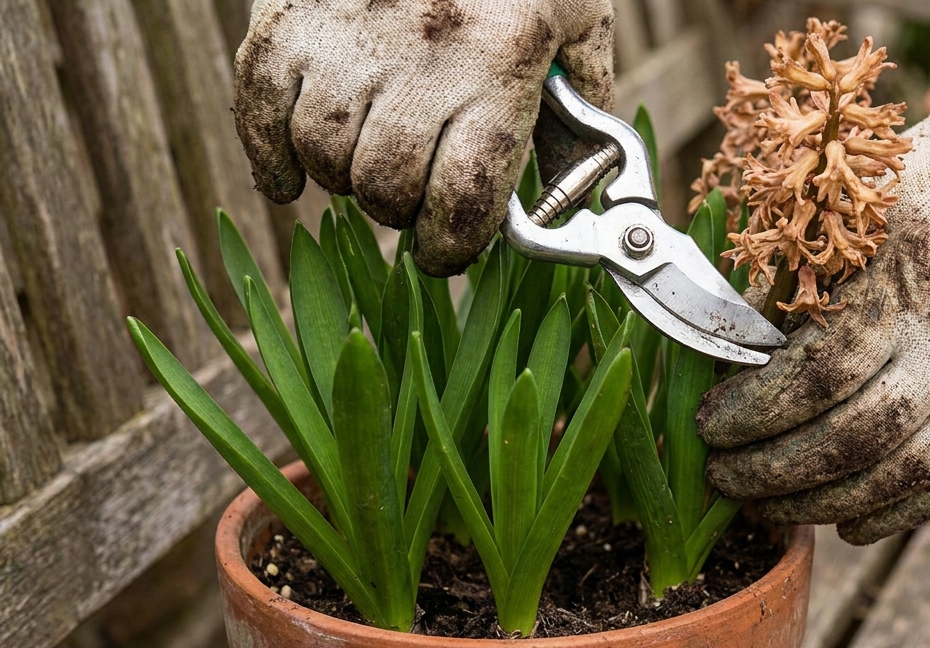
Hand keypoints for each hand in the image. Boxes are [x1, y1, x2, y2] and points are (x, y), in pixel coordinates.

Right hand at [233, 0, 614, 275]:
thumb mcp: (577, 16)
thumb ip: (581, 102)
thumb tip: (570, 190)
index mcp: (500, 58)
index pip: (464, 195)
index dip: (453, 246)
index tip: (448, 251)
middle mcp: (422, 51)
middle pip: (386, 187)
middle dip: (401, 211)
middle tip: (414, 198)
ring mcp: (348, 34)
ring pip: (324, 157)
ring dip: (345, 179)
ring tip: (370, 162)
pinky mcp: (288, 17)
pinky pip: (258, 110)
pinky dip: (269, 158)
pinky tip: (290, 178)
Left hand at [697, 45, 929, 544]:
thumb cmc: (911, 194)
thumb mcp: (845, 212)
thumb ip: (785, 285)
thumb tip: (717, 362)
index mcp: (907, 270)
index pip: (826, 368)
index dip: (758, 409)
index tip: (708, 424)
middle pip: (863, 433)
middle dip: (777, 469)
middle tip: (723, 477)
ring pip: (905, 471)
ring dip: (823, 503)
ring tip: (766, 504)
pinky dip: (891, 515)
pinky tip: (843, 523)